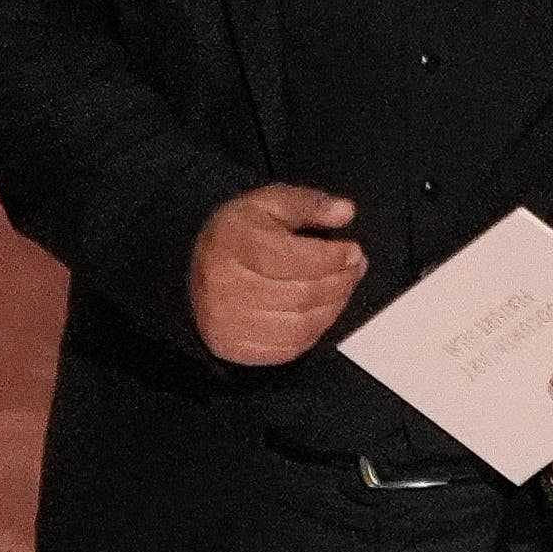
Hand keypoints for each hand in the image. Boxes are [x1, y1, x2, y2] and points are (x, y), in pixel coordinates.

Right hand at [192, 182, 366, 369]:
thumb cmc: (238, 235)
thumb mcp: (268, 204)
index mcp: (235, 242)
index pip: (296, 259)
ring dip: (333, 308)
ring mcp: (229, 321)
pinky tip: (320, 312)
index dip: (333, 258)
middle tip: (354, 270)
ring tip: (341, 289)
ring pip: (301, 324)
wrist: (198, 268)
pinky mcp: (236, 347)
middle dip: (339, 283)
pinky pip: (290, 348)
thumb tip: (344, 211)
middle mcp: (228, 284)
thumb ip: (308, 204)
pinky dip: (314, 332)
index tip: (352, 252)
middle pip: (302, 294)